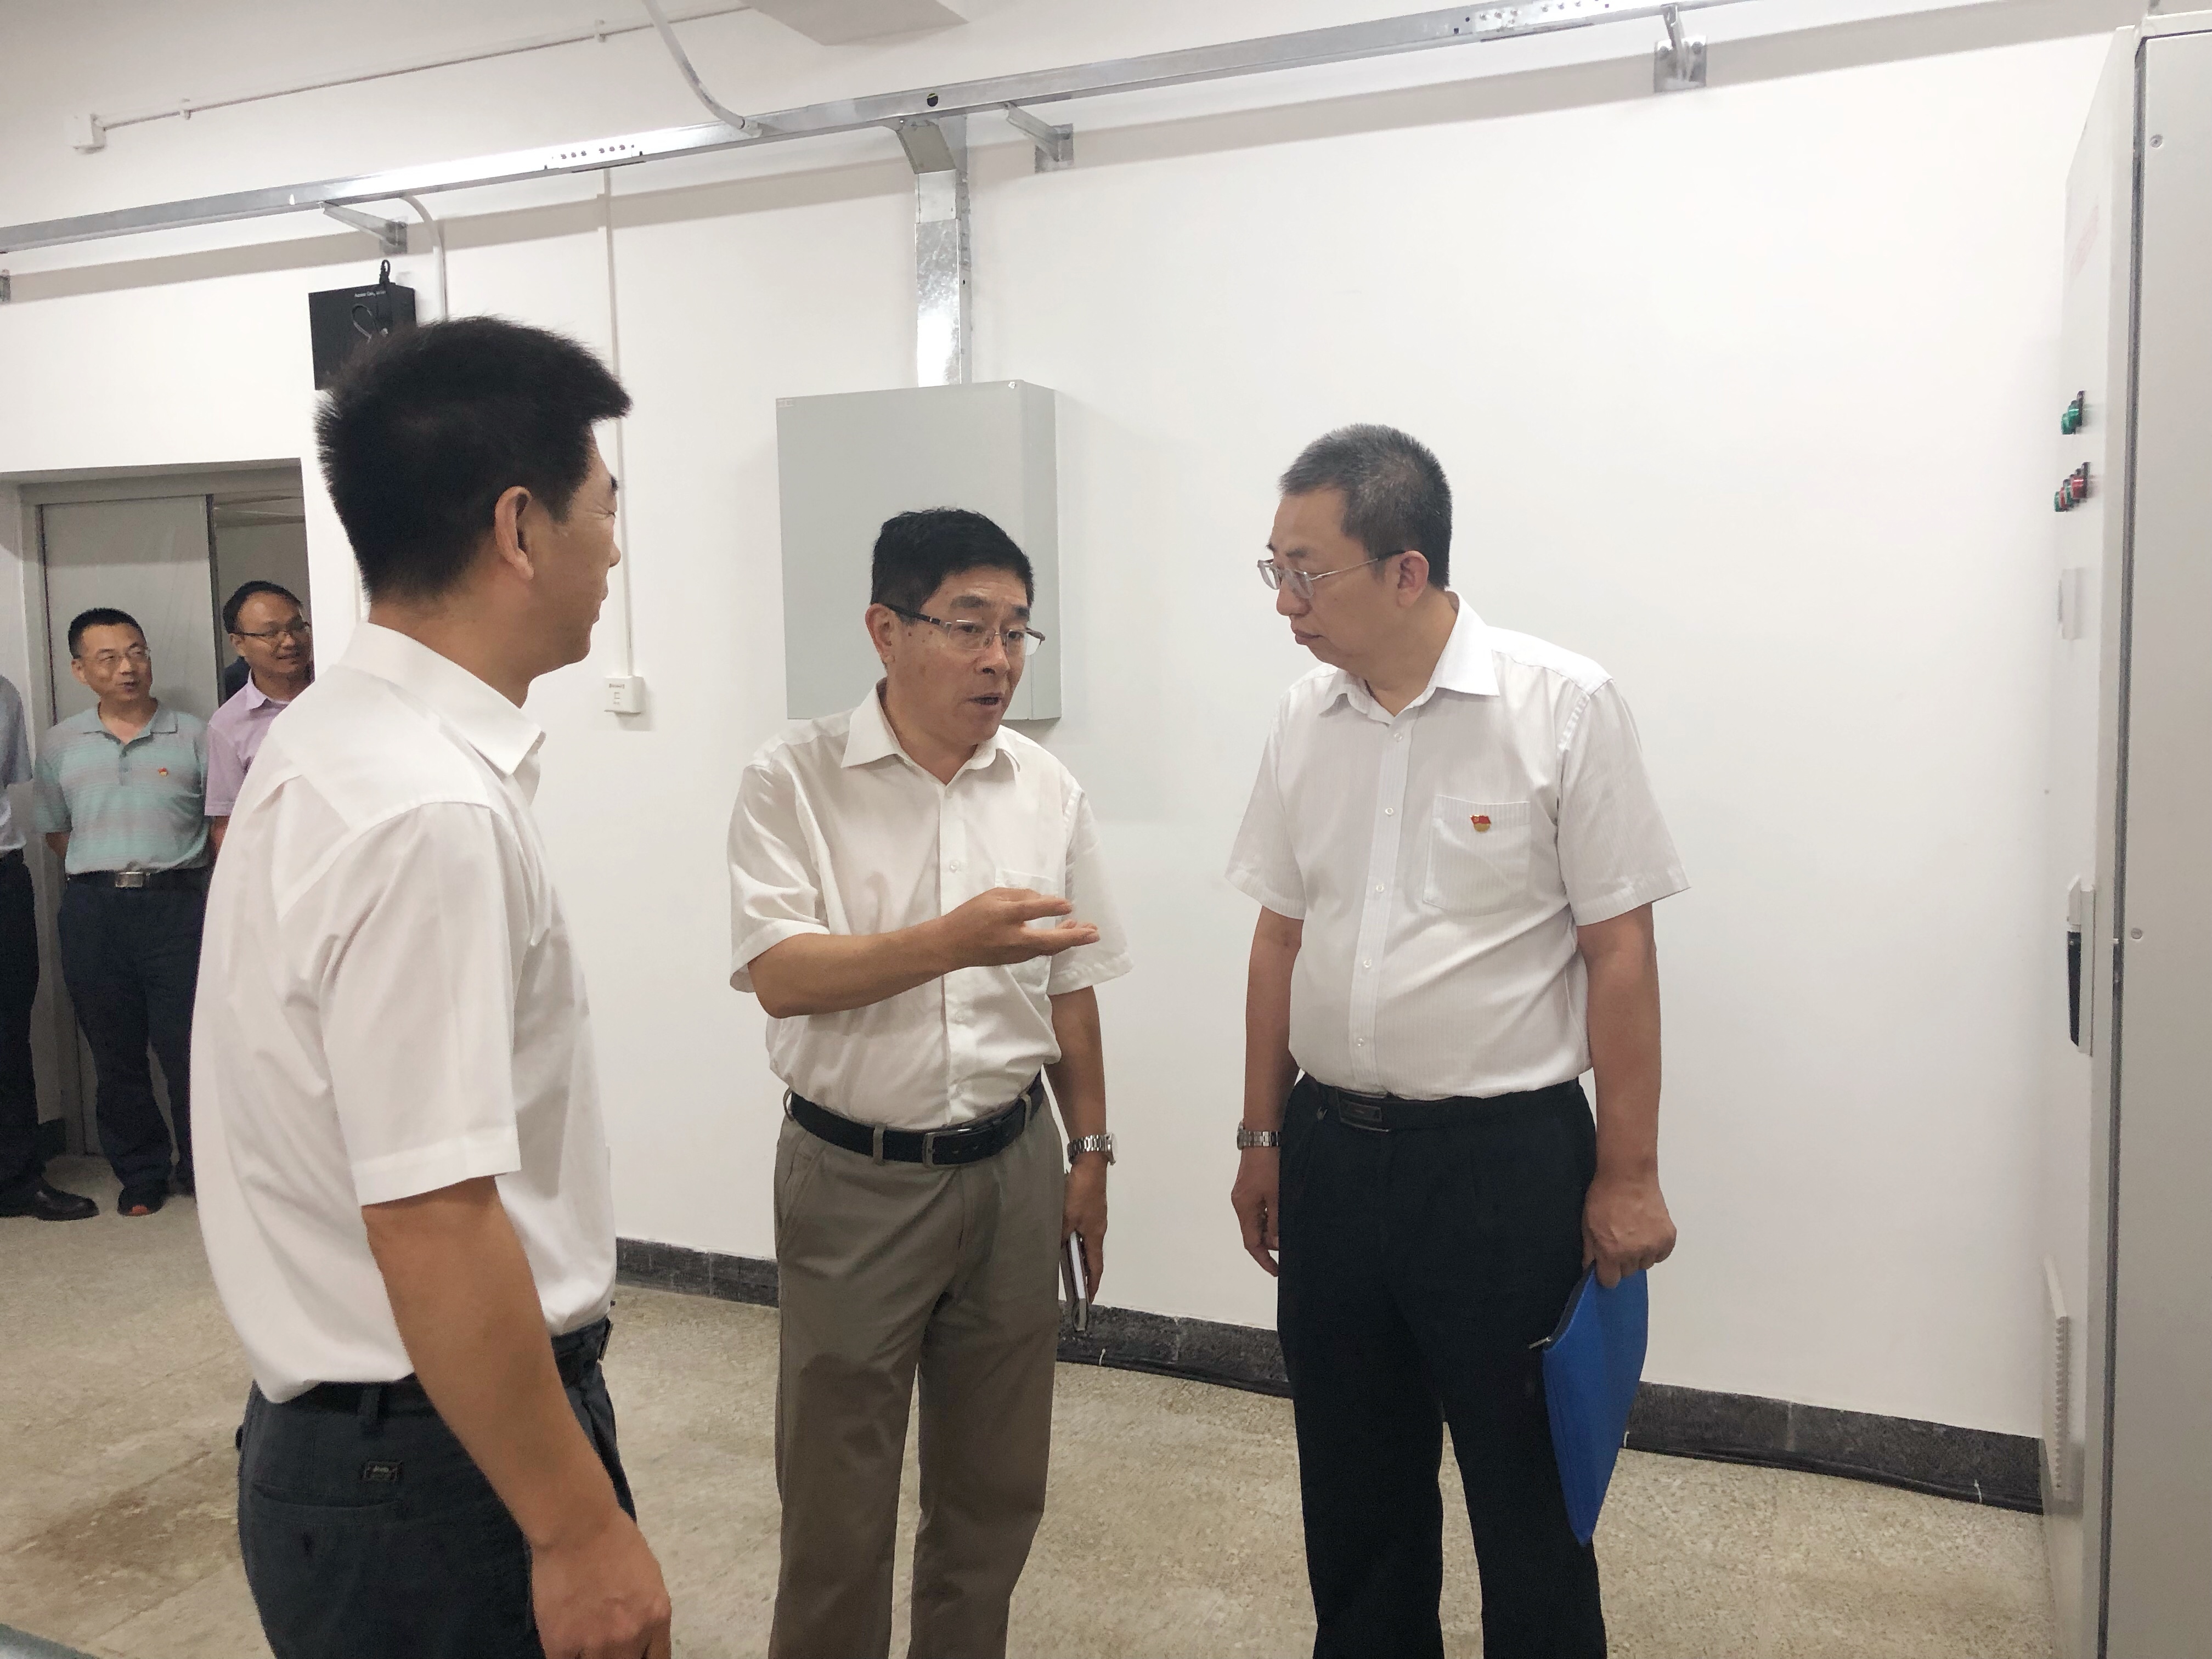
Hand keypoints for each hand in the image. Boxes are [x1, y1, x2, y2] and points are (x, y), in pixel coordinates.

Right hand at [530, 1506, 671, 1658]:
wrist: (578, 1526)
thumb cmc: (615, 1539)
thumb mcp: (649, 1578)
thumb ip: (646, 1611)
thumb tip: (640, 1633)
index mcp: (656, 1618)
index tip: (634, 1655)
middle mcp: (630, 1637)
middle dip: (619, 1657)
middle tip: (606, 1643)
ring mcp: (595, 1644)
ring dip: (590, 1656)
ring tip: (584, 1636)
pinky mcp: (561, 1645)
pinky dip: (565, 1654)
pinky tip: (564, 1639)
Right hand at [939, 887, 1099, 968]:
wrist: (952, 945)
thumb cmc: (971, 915)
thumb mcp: (991, 896)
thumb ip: (1019, 896)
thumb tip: (1045, 901)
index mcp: (1002, 916)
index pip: (1029, 911)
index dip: (1050, 907)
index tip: (1069, 904)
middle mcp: (1011, 937)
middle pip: (1047, 939)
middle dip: (1073, 936)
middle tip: (1094, 932)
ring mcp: (1014, 952)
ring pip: (1048, 949)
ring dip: (1069, 940)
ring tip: (1089, 932)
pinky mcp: (1016, 959)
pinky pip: (1041, 952)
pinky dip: (1056, 944)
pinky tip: (1067, 935)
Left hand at [1063, 1155, 1107, 1295]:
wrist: (1090, 1164)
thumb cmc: (1080, 1192)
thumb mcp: (1067, 1216)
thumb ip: (1061, 1234)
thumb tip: (1056, 1249)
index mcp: (1095, 1234)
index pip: (1095, 1266)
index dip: (1092, 1283)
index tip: (1089, 1299)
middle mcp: (1098, 1228)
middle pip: (1093, 1255)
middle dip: (1085, 1271)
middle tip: (1075, 1285)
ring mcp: (1096, 1218)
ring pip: (1087, 1242)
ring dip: (1079, 1254)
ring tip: (1067, 1264)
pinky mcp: (1091, 1208)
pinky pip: (1084, 1230)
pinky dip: (1076, 1239)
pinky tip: (1065, 1238)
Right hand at [1230, 1147, 1279, 1277]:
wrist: (1262, 1136)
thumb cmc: (1268, 1164)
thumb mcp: (1276, 1196)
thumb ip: (1276, 1221)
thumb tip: (1276, 1242)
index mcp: (1244, 1208)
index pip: (1251, 1243)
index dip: (1263, 1259)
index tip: (1276, 1270)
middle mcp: (1240, 1204)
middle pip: (1253, 1232)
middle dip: (1270, 1242)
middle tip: (1289, 1245)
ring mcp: (1244, 1194)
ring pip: (1257, 1220)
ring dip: (1271, 1228)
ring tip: (1288, 1228)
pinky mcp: (1250, 1186)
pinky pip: (1259, 1209)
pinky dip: (1270, 1216)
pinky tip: (1282, 1212)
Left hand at [1582, 1171, 1675, 1288]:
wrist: (1628, 1176)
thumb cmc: (1604, 1197)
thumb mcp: (1587, 1225)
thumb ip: (1590, 1251)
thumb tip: (1590, 1268)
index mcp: (1612, 1253)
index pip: (1610, 1281)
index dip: (1607, 1273)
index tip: (1606, 1265)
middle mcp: (1634, 1254)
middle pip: (1628, 1272)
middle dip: (1622, 1261)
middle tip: (1620, 1241)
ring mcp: (1653, 1246)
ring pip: (1645, 1263)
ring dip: (1640, 1254)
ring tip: (1634, 1233)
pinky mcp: (1668, 1238)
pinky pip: (1661, 1254)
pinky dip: (1655, 1248)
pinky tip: (1647, 1232)